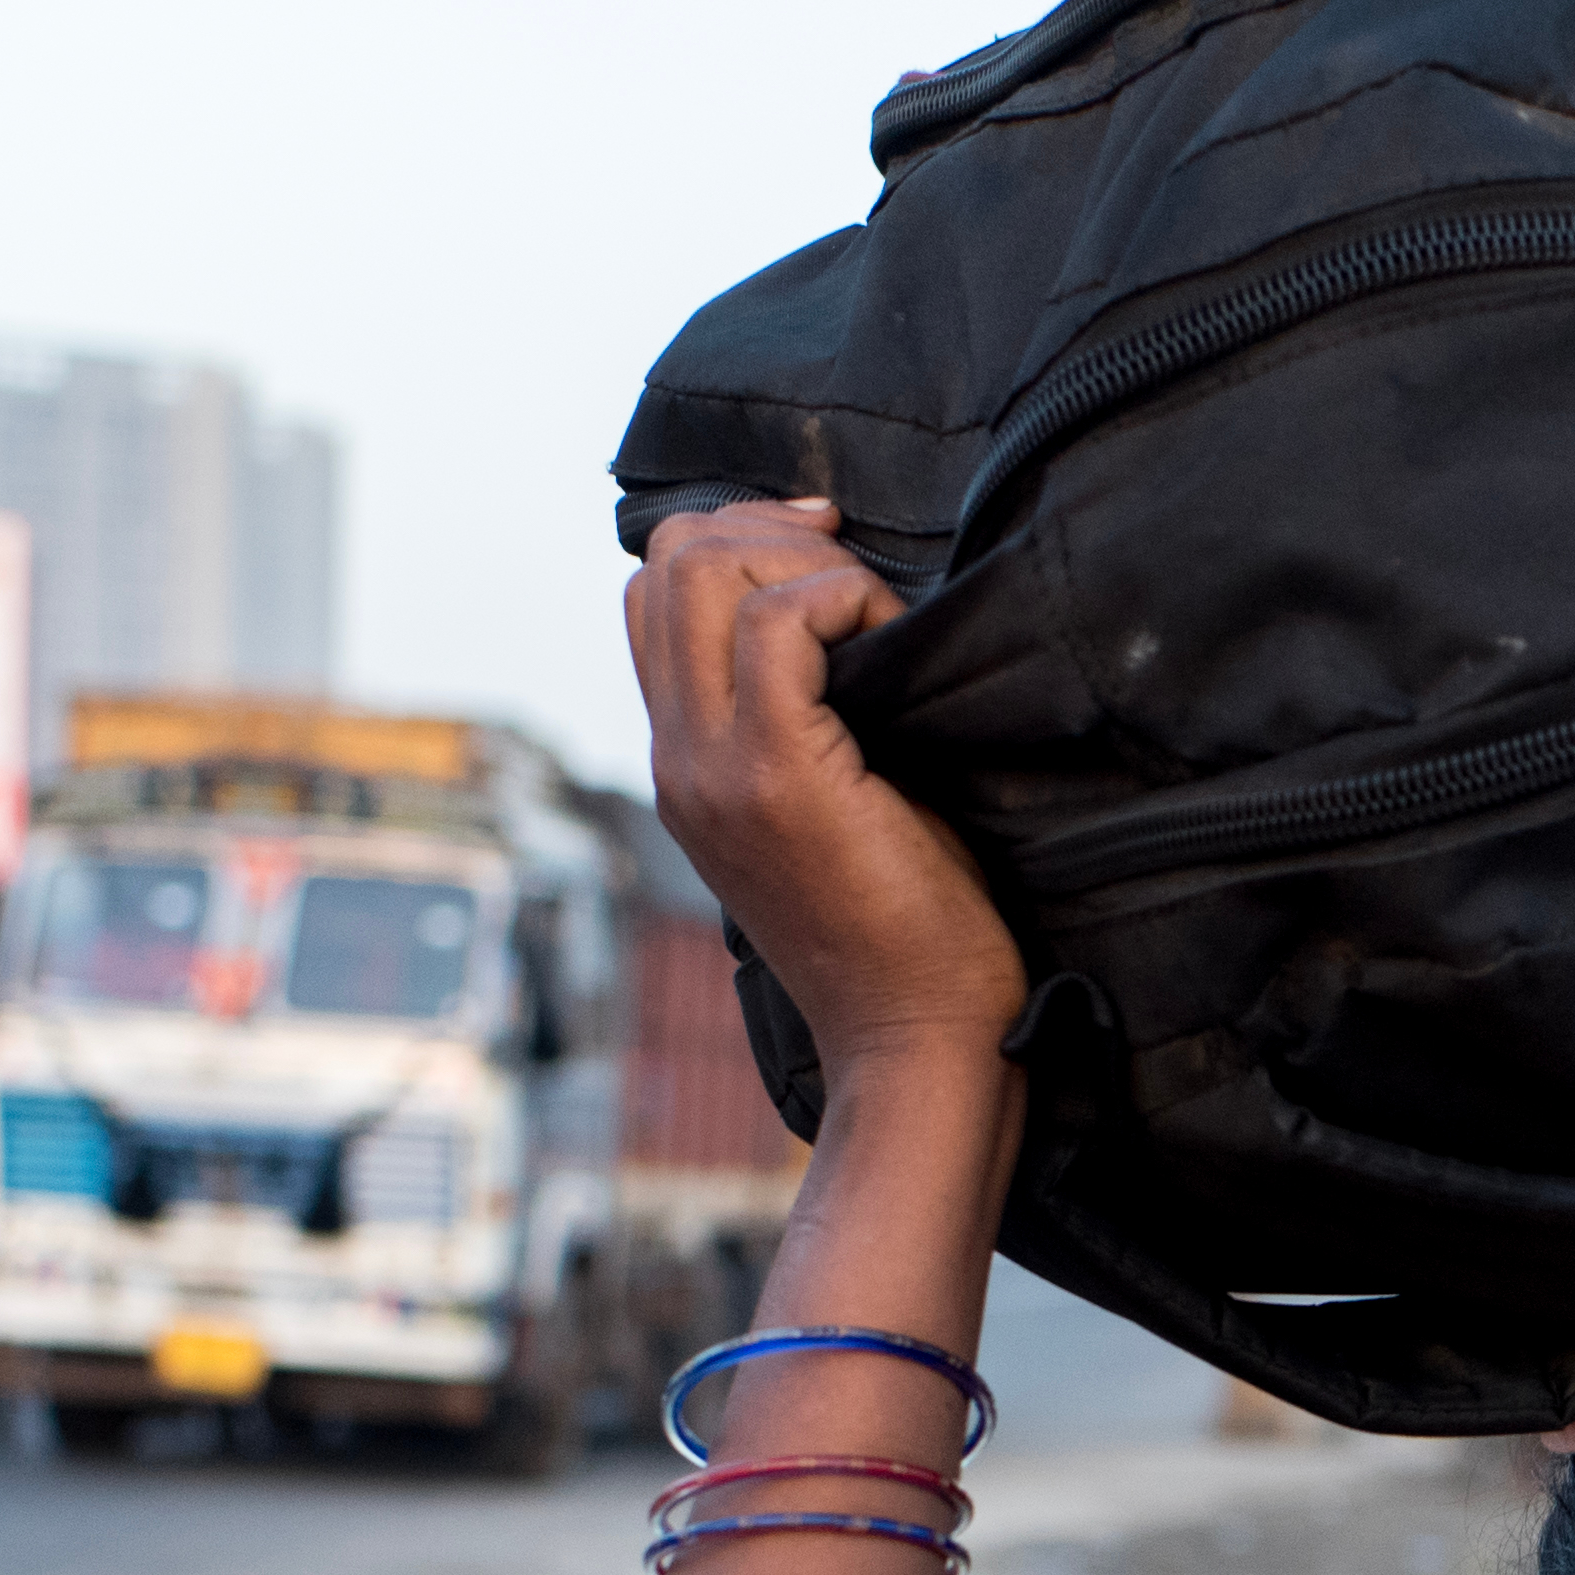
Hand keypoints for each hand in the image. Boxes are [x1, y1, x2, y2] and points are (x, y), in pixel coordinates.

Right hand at [623, 499, 1023, 1088]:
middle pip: (667, 562)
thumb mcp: (842, 811)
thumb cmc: (915, 936)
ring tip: (876, 614)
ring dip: (803, 560)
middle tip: (852, 568)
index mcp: (686, 763)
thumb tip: (858, 630)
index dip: (736, 542)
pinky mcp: (775, 779)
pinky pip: (782, 624)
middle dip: (766, 529)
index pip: (654, 595)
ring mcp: (713, 768)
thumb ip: (814, 727)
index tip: (829, 562)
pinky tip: (895, 645)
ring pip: (702, 572)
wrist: (921, 1045)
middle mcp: (679, 759)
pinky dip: (844, 601)